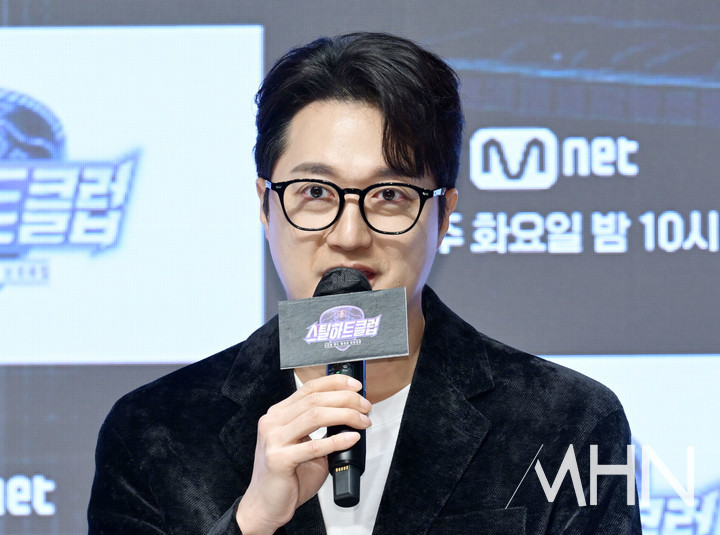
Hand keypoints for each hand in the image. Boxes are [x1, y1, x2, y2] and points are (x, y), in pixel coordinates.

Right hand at [235, 374, 371, 533]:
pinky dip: (337, 440)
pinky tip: (351, 438)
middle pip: (315, 399)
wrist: (265, 505)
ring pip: (315, 415)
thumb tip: (350, 415)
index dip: (335, 383)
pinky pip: (313, 446)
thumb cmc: (286, 476)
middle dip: (346, 399)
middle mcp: (273, 422)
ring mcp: (273, 440)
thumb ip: (320, 428)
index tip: (356, 386)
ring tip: (362, 421)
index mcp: (278, 414)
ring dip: (345, 415)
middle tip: (365, 406)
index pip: (309, 388)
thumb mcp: (304, 444)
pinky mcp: (278, 459)